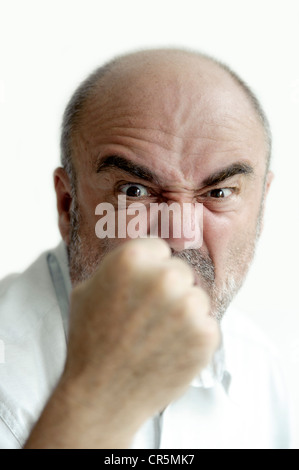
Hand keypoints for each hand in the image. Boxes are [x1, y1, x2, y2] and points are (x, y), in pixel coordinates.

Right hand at [64, 239, 219, 437]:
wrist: (101, 395)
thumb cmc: (90, 343)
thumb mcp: (88, 290)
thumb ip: (117, 267)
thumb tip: (139, 258)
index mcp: (132, 259)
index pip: (159, 250)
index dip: (150, 270)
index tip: (144, 288)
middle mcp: (164, 277)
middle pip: (180, 271)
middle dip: (169, 290)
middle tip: (151, 316)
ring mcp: (187, 306)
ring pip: (196, 297)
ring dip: (184, 313)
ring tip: (159, 336)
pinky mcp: (205, 334)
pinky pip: (207, 325)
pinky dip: (195, 338)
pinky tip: (171, 350)